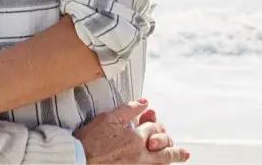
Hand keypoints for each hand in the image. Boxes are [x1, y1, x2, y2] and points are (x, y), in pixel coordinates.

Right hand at [75, 99, 189, 163]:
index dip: (154, 122)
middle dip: (173, 147)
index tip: (151, 119)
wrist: (79, 159)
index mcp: (135, 138)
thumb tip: (144, 102)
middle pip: (164, 149)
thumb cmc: (90, 140)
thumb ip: (129, 109)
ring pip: (162, 163)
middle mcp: (140, 155)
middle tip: (182, 150)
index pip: (153, 128)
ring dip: (173, 159)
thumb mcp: (108, 118)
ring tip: (183, 156)